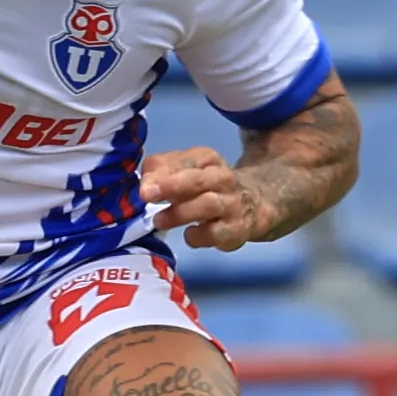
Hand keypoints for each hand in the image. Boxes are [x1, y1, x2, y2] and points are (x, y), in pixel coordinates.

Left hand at [141, 145, 274, 252]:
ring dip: (180, 213)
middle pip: (197, 179)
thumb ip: (160, 171)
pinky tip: (189, 234)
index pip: (184, 160)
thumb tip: (143, 185)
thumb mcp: (185, 171)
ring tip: (159, 220)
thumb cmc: (206, 187)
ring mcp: (231, 204)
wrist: (254, 204)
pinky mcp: (236, 229)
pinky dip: (199, 236)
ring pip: (207, 205)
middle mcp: (222, 178)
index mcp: (207, 159)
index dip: (161, 172)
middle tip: (146, 195)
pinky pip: (216, 233)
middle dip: (171, 185)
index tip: (142, 186)